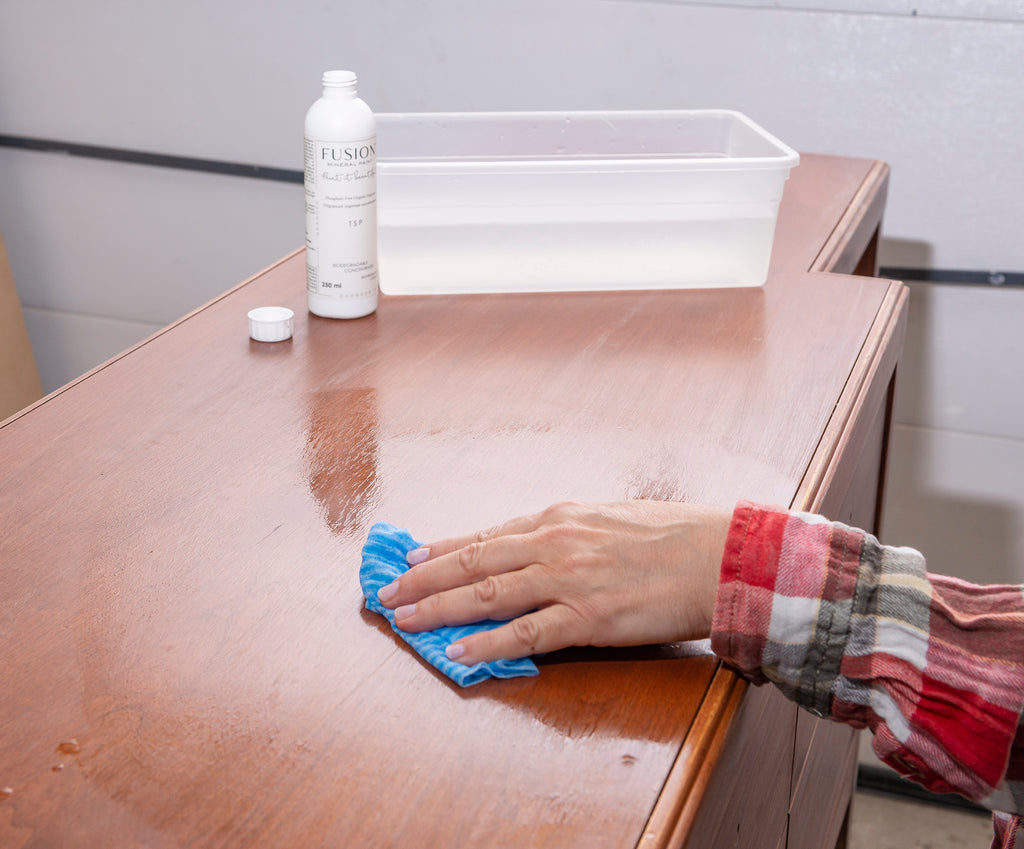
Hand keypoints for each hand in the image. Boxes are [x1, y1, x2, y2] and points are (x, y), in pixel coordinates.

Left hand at [375, 500, 730, 665]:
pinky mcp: (588, 616)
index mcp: (558, 517)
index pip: (485, 535)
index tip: (410, 559)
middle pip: (473, 562)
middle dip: (423, 579)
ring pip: (486, 594)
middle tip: (387, 593)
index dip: (442, 550)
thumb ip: (566, 530)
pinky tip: (458, 650)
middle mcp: (553, 543)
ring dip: (439, 608)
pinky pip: (527, 632)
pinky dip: (488, 641)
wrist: (720, 554)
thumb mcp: (608, 516)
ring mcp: (568, 579)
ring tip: (404, 620)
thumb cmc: (670, 534)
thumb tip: (532, 543)